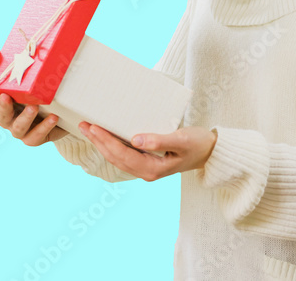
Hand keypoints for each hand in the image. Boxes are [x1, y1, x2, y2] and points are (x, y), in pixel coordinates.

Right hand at [0, 47, 68, 145]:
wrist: (59, 113)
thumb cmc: (34, 92)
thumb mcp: (22, 76)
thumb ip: (4, 64)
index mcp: (1, 102)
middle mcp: (8, 117)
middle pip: (0, 116)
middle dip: (3, 107)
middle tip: (7, 97)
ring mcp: (21, 130)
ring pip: (18, 128)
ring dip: (25, 118)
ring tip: (34, 107)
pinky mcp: (35, 138)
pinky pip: (36, 136)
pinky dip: (44, 127)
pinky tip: (53, 117)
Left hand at [79, 121, 217, 181]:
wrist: (211, 152)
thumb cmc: (199, 144)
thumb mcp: (182, 140)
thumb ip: (159, 140)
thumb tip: (136, 139)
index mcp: (152, 169)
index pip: (122, 155)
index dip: (106, 141)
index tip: (93, 127)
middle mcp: (146, 171)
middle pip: (115, 157)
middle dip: (98, 141)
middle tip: (83, 125)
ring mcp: (146, 168)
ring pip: (118, 157)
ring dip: (102, 144)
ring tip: (89, 129)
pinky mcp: (147, 161)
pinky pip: (124, 154)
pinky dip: (112, 145)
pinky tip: (106, 136)